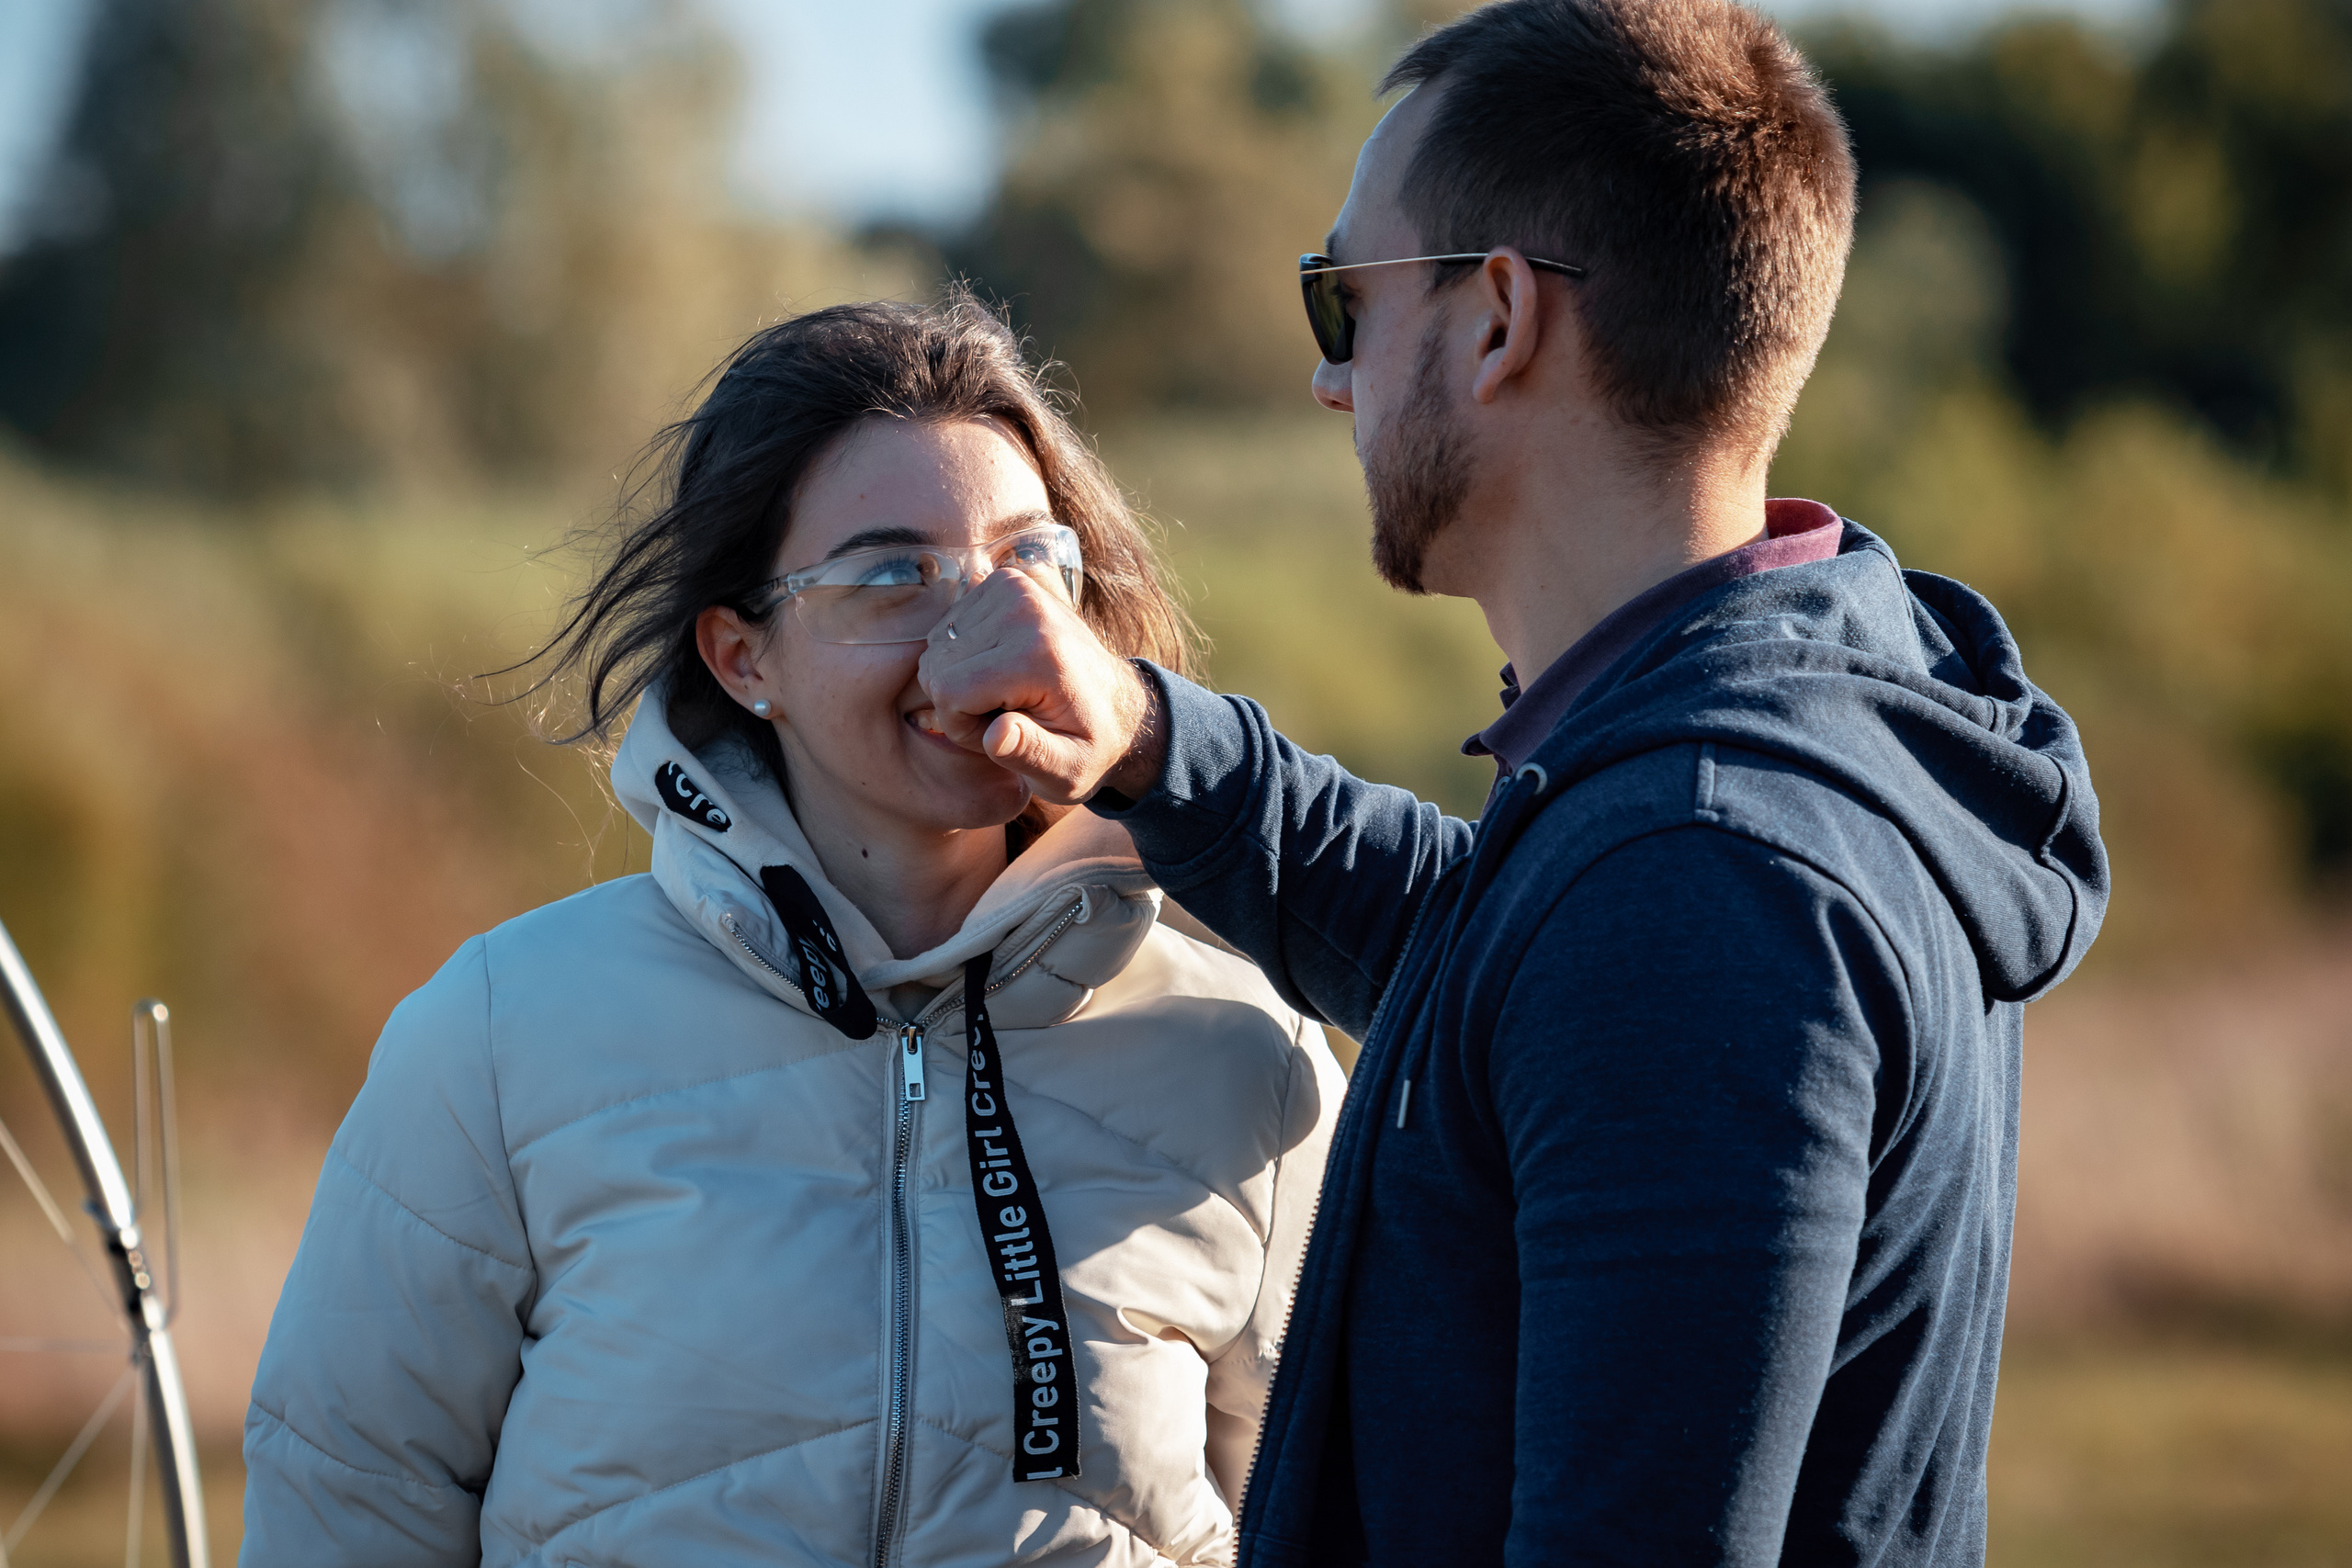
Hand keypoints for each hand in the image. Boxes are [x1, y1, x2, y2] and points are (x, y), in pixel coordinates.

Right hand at [916, 568, 1166, 804]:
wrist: (1116, 703)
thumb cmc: (1088, 744)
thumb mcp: (1067, 769)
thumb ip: (1031, 754)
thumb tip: (995, 736)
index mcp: (1038, 654)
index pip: (949, 691)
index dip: (963, 728)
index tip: (1000, 736)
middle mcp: (1024, 608)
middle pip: (935, 668)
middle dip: (958, 705)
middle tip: (1005, 718)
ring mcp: (1013, 587)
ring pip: (937, 647)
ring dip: (959, 679)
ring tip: (1005, 696)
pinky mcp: (1004, 582)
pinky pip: (948, 628)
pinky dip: (964, 655)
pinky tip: (998, 670)